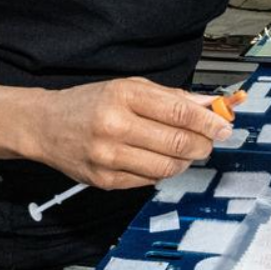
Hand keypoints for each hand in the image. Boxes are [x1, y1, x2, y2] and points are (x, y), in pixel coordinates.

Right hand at [28, 77, 231, 189]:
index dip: (209, 121)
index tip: (224, 125)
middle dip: (204, 143)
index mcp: (123, 97)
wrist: (46, 126)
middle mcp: (115, 127)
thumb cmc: (90, 103)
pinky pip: (150, 180)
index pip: (179, 112)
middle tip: (210, 140)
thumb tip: (210, 104)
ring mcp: (109, 157)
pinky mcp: (106, 181)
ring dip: (187, 160)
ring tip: (186, 150)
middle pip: (178, 143)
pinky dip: (164, 171)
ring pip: (168, 167)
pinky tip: (160, 159)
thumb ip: (171, 97)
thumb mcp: (129, 88)